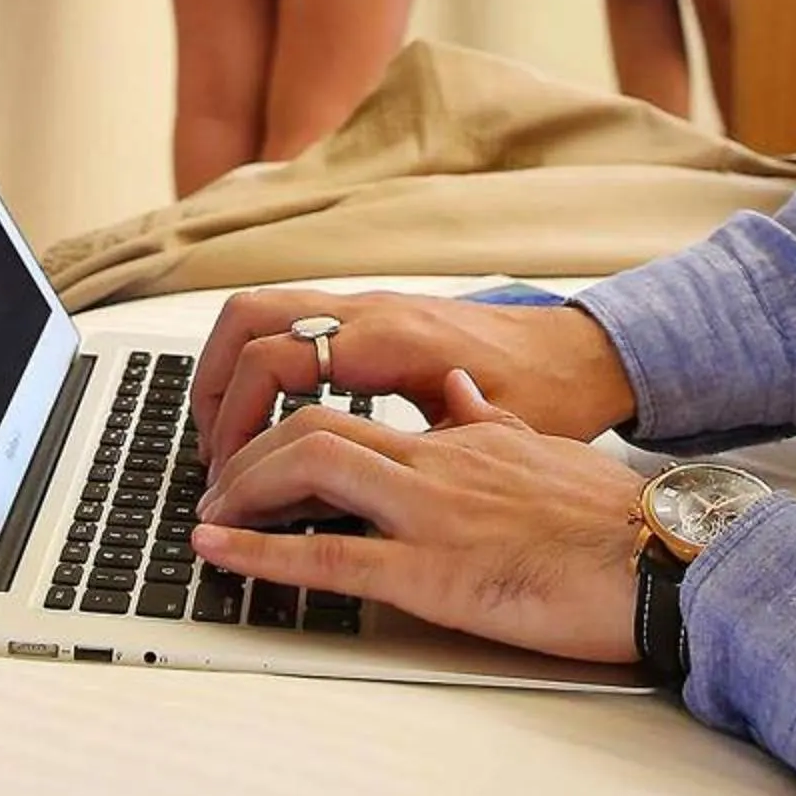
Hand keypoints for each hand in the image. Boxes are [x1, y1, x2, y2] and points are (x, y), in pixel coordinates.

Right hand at [191, 287, 638, 469]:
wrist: (586, 352)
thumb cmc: (549, 391)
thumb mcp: (490, 432)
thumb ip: (423, 450)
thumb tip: (358, 487)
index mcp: (391, 339)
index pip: (273, 359)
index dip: (234, 417)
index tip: (228, 472)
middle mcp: (372, 310)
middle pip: (248, 318)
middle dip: (210, 384)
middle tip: (209, 454)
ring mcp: (370, 308)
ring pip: (264, 314)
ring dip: (230, 372)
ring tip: (227, 441)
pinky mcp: (374, 318)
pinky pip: (293, 325)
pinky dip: (263, 365)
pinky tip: (271, 420)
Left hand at [192, 370, 644, 664]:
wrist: (661, 555)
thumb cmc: (612, 517)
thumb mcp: (542, 448)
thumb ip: (484, 420)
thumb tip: (451, 395)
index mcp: (460, 434)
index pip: (355, 408)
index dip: (292, 426)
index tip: (261, 451)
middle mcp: (436, 459)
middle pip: (312, 423)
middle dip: (248, 450)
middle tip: (216, 483)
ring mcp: (430, 510)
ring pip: (309, 466)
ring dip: (242, 488)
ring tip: (206, 515)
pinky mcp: (433, 571)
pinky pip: (329, 555)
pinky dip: (261, 552)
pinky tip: (220, 555)